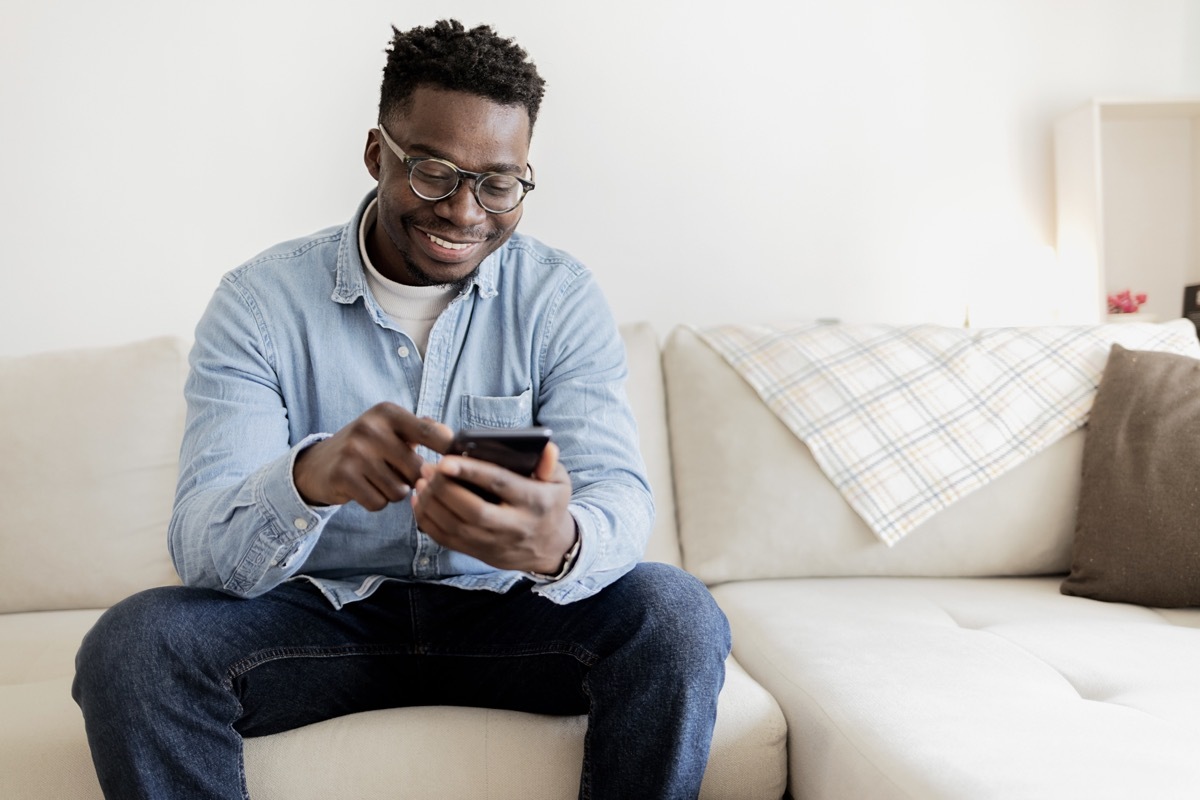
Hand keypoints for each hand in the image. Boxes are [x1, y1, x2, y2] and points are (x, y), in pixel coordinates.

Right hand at [293, 402, 453, 509]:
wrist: (318, 463)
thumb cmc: (368, 446)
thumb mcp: (391, 429)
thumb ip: (423, 429)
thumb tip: (455, 439)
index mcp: (388, 412)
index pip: (431, 433)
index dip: (448, 451)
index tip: (455, 463)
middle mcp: (371, 428)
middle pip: (417, 471)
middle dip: (412, 480)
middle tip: (396, 473)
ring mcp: (355, 452)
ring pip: (399, 491)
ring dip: (393, 492)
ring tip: (377, 479)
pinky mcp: (343, 476)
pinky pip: (378, 503)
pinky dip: (375, 502)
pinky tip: (364, 488)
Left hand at [411, 442, 575, 573]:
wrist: (551, 547)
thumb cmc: (549, 504)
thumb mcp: (559, 482)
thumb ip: (549, 463)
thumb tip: (546, 448)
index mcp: (535, 502)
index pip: (500, 484)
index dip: (471, 472)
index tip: (445, 460)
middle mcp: (515, 526)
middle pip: (473, 510)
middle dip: (445, 488)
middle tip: (428, 468)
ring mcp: (496, 544)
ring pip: (456, 527)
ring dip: (433, 503)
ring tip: (422, 481)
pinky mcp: (480, 553)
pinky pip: (448, 540)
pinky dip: (429, 521)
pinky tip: (421, 501)